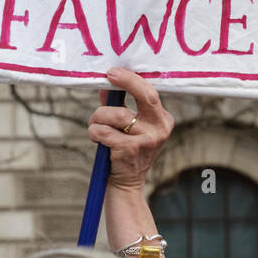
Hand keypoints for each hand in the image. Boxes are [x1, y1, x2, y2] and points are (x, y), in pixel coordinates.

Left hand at [88, 67, 173, 194]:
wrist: (127, 185)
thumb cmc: (125, 150)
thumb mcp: (128, 126)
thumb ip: (119, 105)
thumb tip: (107, 86)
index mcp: (162, 119)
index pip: (150, 92)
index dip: (131, 79)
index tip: (113, 72)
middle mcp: (160, 128)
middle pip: (145, 95)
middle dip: (126, 82)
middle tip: (109, 76)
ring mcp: (148, 140)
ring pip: (117, 115)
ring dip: (98, 118)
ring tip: (94, 126)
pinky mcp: (131, 150)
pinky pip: (105, 132)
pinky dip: (95, 131)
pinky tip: (96, 138)